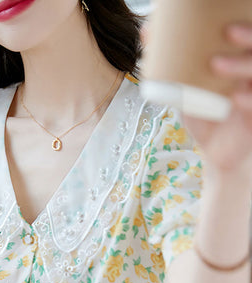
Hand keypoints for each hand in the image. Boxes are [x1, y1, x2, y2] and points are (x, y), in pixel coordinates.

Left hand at [181, 23, 251, 185]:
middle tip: (227, 32)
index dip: (246, 29)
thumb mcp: (185, 92)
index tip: (226, 21)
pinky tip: (237, 96)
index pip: (250, 41)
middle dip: (248, 37)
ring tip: (217, 65)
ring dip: (241, 66)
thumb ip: (171, 66)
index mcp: (242, 64)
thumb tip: (146, 32)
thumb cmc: (206, 118)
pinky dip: (249, 99)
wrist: (217, 155)